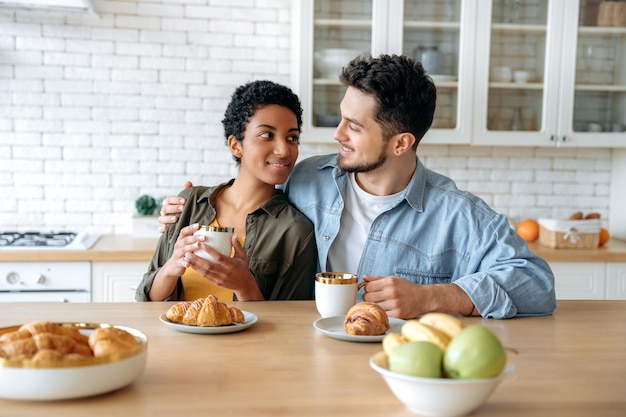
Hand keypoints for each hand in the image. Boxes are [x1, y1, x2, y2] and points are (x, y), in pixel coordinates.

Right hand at [149, 223, 203, 300]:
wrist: (173, 266)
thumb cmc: (184, 253)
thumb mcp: (188, 245)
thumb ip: (196, 239)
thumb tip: (212, 234)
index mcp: (181, 240)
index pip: (184, 231)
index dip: (191, 228)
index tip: (199, 225)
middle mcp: (178, 245)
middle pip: (185, 240)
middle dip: (194, 238)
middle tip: (204, 237)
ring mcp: (177, 254)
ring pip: (183, 250)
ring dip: (191, 247)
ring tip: (198, 245)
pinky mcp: (177, 263)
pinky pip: (181, 262)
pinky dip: (185, 263)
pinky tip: (189, 264)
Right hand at [157, 181, 192, 232]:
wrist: (185, 222)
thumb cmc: (186, 209)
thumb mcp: (187, 201)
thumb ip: (187, 191)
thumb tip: (187, 183)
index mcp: (168, 204)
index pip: (168, 199)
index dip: (175, 200)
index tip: (185, 201)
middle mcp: (164, 212)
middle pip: (164, 209)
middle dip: (173, 208)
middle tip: (183, 208)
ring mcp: (163, 220)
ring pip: (161, 218)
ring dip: (168, 218)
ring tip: (176, 218)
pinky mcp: (163, 229)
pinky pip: (160, 229)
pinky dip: (162, 229)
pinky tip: (167, 228)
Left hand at [183, 235, 263, 300]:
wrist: (244, 285)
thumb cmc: (243, 268)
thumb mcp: (243, 256)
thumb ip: (237, 246)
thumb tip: (233, 235)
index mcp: (231, 265)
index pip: (219, 257)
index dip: (209, 251)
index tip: (201, 244)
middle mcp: (225, 272)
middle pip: (209, 266)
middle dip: (197, 259)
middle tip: (188, 252)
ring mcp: (220, 279)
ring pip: (205, 272)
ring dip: (195, 265)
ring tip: (186, 258)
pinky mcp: (216, 283)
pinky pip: (205, 277)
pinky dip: (198, 271)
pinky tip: (191, 266)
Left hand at [361, 275, 476, 318]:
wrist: (424, 298)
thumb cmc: (407, 288)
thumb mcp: (393, 279)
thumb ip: (377, 279)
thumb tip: (364, 277)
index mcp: (390, 282)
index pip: (368, 287)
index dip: (367, 289)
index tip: (371, 291)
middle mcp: (392, 292)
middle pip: (368, 297)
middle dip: (368, 298)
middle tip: (375, 299)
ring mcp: (395, 303)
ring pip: (374, 307)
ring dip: (375, 306)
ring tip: (381, 304)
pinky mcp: (398, 313)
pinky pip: (382, 314)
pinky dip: (382, 312)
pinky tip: (386, 309)